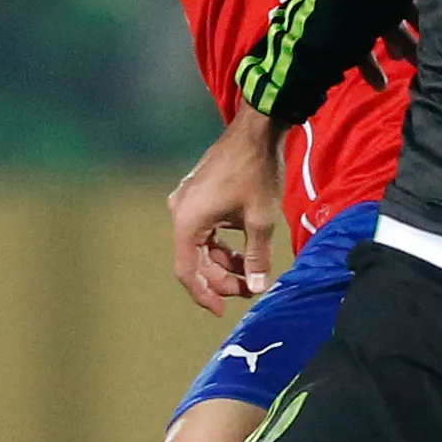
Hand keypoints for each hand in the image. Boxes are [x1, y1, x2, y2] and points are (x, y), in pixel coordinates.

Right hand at [170, 115, 286, 316]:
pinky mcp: (197, 195)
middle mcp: (180, 212)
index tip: (221, 311)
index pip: (187, 271)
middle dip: (220, 279)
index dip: (204, 295)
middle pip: (194, 260)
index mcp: (188, 221)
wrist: (256, 130)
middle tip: (249, 289)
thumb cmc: (257, 172)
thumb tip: (256, 288)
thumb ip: (256, 258)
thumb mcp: (261, 220)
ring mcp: (187, 202)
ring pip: (201, 246)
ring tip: (251, 273)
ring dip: (223, 263)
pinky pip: (205, 230)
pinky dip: (222, 244)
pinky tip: (244, 251)